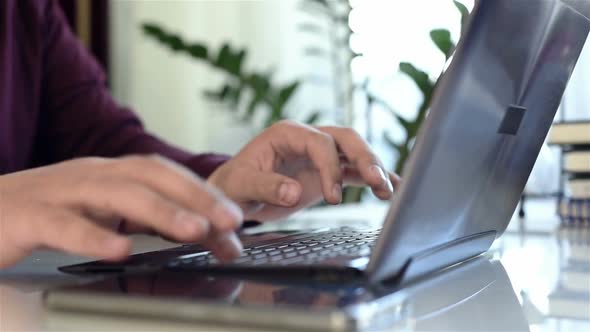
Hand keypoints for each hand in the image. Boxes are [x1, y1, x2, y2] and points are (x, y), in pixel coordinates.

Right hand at [0, 156, 243, 267]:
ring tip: (194, 230)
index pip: (166, 175)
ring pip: (115, 193)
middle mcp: (90, 176)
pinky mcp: (26, 217)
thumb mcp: (101, 215)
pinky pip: (63, 225)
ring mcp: (59, 193)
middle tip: (230, 222)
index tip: (235, 220)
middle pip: (150, 175)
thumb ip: (144, 223)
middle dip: (195, 196)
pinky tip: (119, 250)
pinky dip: (93, 236)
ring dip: (160, 211)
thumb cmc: (44, 215)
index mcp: (111, 176)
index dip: (203, 193)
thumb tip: (200, 236)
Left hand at [208, 120, 399, 220]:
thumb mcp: (242, 186)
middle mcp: (307, 138)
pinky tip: (390, 189)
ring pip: (354, 153)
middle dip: (364, 158)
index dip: (330, 167)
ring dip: (373, 169)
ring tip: (389, 190)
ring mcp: (319, 154)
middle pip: (345, 139)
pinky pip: (353, 171)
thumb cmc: (235, 185)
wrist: (235, 194)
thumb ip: (266, 186)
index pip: (319, 142)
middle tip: (377, 181)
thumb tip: (293, 191)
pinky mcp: (326, 172)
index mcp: (287, 133)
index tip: (333, 197)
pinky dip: (371, 179)